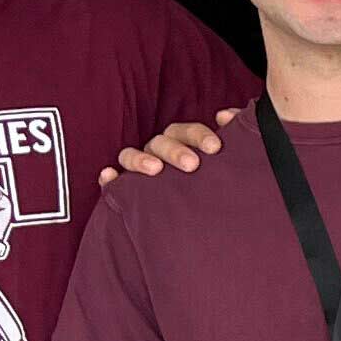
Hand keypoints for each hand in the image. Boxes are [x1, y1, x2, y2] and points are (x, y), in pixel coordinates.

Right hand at [107, 107, 235, 184]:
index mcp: (184, 144)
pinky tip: (109, 176)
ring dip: (141, 159)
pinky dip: (108, 177)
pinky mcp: (122, 189)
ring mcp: (138, 168)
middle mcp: (159, 152)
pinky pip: (110, 180)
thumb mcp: (225, 166)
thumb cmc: (213, 187)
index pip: (188, 132)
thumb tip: (228, 116)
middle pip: (161, 141)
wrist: (203, 223)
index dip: (200, 135)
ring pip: (131, 155)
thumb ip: (231, 139)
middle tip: (193, 165)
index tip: (216, 148)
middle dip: (176, 150)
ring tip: (155, 170)